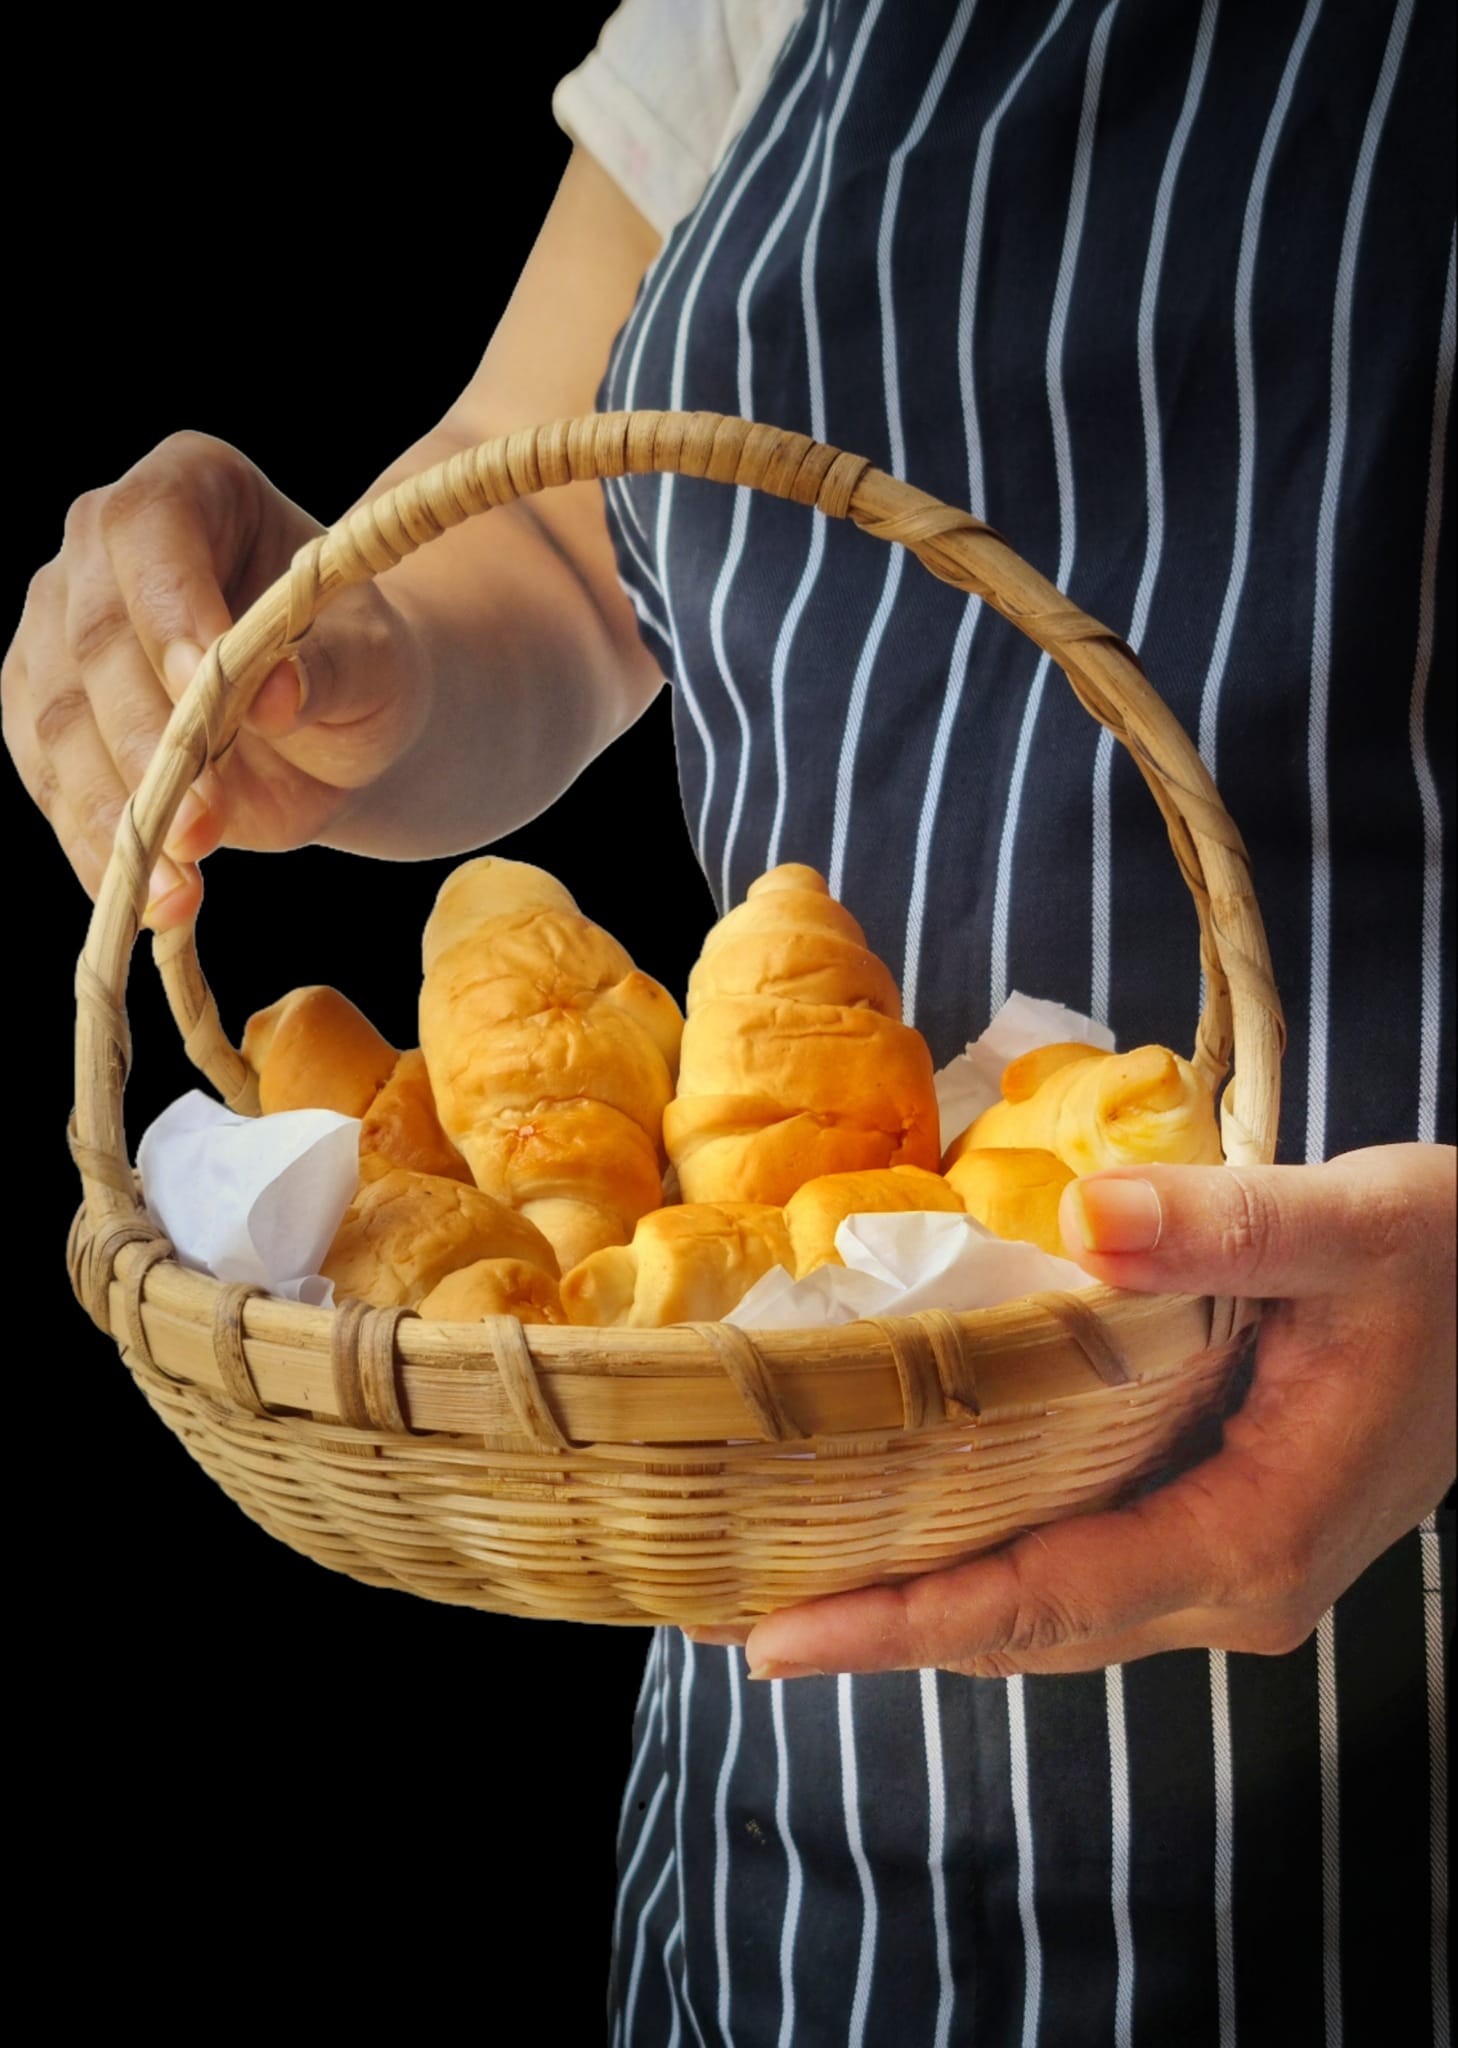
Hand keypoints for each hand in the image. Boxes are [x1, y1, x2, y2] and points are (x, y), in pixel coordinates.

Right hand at [3, 431, 428, 928]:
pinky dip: (96, 847)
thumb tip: (276, 695)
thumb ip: (335, 669)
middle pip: (92, 639)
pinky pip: (52, 784)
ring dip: (114, 815)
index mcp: (190, 486)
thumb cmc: (359, 669)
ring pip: (58, 722)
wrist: (330, 727)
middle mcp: (98, 545)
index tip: (208, 694)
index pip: (151, 530)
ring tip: (177, 887)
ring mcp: (56, 631)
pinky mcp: (43, 717)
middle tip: (199, 825)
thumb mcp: (379, 666)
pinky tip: (144, 895)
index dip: (170, 610)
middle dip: (146, 742)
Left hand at [724, 1143, 1455, 1679]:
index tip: (774, 1637)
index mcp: (1254, 1535)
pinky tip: (908, 1517)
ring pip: (1046, 1611)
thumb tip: (1089, 1214)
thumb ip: (1227, 1226)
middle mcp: (1234, 1582)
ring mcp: (1227, 1565)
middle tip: (724, 1611)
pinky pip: (1078, 1567)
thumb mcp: (1356, 1224)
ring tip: (783, 1576)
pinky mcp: (1220, 1528)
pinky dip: (984, 1558)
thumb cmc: (1457, 1261)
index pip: (1045, 1600)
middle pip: (1026, 1629)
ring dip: (922, 1601)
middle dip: (880, 1626)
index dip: (904, 1622)